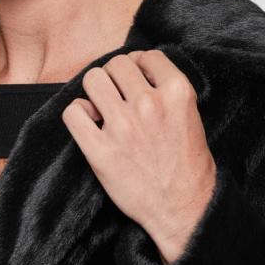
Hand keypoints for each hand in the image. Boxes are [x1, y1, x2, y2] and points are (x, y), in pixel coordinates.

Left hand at [61, 49, 216, 263]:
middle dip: (114, 76)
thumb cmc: (188, 166)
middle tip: (116, 93)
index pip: (147, 55)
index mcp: (177, 93)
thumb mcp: (190, 116)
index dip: (138, 65)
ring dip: (95, 91)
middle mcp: (149, 104)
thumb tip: (138, 70)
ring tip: (102, 107)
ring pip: (92, 80)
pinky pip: (73, 112)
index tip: (136, 78)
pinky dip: (78, 114)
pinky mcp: (100, 150)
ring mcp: (122, 126)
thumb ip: (167, 91)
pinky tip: (89, 124)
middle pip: (116, 64)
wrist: (184, 208)